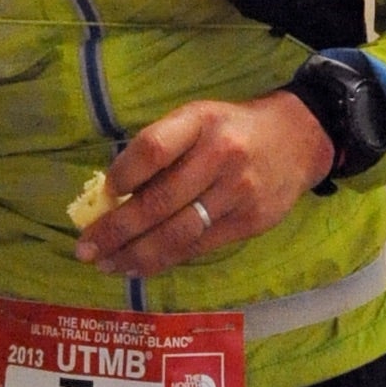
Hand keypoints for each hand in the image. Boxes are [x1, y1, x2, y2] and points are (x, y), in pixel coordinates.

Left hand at [75, 92, 335, 278]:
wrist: (299, 139)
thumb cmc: (232, 130)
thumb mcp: (197, 120)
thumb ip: (160, 150)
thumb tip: (110, 196)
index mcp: (201, 121)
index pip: (154, 148)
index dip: (124, 174)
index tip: (105, 193)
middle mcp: (221, 155)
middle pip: (159, 200)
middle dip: (116, 230)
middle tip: (86, 249)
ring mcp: (238, 192)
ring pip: (177, 233)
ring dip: (136, 254)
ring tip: (108, 264)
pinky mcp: (250, 222)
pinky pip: (198, 247)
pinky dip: (164, 260)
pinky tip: (139, 266)